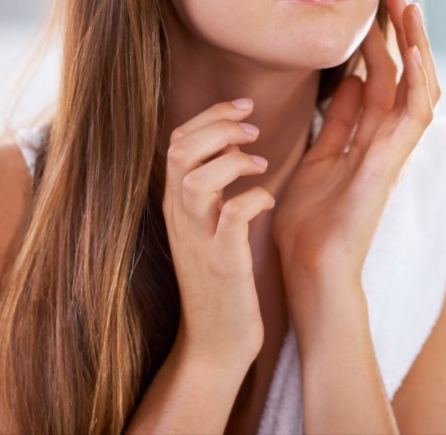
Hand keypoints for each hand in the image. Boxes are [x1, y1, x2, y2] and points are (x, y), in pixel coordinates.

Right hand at [162, 99, 273, 364]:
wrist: (215, 340)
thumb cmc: (221, 277)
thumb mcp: (209, 224)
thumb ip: (214, 182)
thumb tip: (234, 138)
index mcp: (177, 203)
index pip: (176, 141)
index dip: (210, 114)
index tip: (244, 105)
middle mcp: (181, 217)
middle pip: (179, 150)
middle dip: (218, 126)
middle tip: (253, 127)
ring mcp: (199, 239)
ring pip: (196, 179)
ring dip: (232, 160)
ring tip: (261, 163)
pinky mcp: (222, 263)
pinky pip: (232, 217)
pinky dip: (253, 199)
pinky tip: (268, 201)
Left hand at [272, 0, 441, 292]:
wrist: (309, 270)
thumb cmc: (309, 226)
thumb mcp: (317, 158)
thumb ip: (337, 122)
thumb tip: (347, 81)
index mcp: (367, 139)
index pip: (381, 80)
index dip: (379, 43)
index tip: (372, 9)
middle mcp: (386, 142)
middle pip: (403, 76)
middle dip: (402, 33)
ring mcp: (393, 152)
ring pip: (418, 88)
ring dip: (417, 46)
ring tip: (409, 7)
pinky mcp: (392, 163)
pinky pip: (414, 115)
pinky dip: (419, 80)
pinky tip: (414, 48)